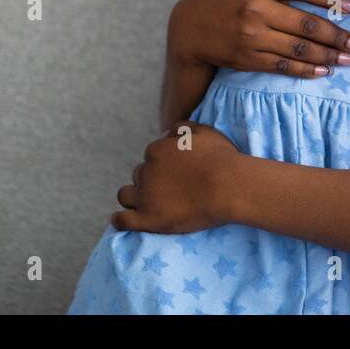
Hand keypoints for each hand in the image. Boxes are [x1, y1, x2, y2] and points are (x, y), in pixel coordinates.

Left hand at [110, 122, 243, 233]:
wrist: (229, 188)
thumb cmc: (222, 159)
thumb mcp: (205, 132)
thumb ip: (182, 127)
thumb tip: (167, 132)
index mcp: (156, 150)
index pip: (151, 156)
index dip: (163, 164)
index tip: (176, 173)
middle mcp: (146, 172)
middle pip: (140, 175)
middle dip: (150, 180)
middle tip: (170, 190)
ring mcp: (145, 197)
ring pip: (125, 195)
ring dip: (134, 197)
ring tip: (148, 204)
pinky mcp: (147, 220)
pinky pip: (121, 220)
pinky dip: (119, 220)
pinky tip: (123, 220)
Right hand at [167, 0, 349, 78]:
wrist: (186, 31)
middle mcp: (256, 10)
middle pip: (306, 24)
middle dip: (338, 34)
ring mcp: (252, 37)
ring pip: (299, 48)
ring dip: (330, 55)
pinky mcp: (248, 59)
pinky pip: (283, 66)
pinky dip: (307, 70)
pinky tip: (326, 70)